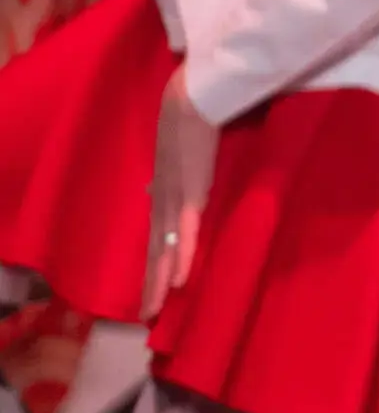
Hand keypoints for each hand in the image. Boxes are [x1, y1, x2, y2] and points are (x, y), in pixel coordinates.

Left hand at [143, 74, 218, 319]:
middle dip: (150, 283)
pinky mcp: (191, 194)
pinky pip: (185, 233)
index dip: (154, 262)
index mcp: (164, 189)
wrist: (194, 98)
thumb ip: (179, 172)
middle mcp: (163, 198)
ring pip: (163, 249)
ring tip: (155, 310)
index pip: (156, 234)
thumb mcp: (184, 152)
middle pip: (154, 250)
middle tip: (147, 314)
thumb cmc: (197, 117)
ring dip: (159, 281)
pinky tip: (179, 280)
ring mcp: (175, 198)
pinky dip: (181, 257)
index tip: (153, 286)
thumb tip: (164, 187)